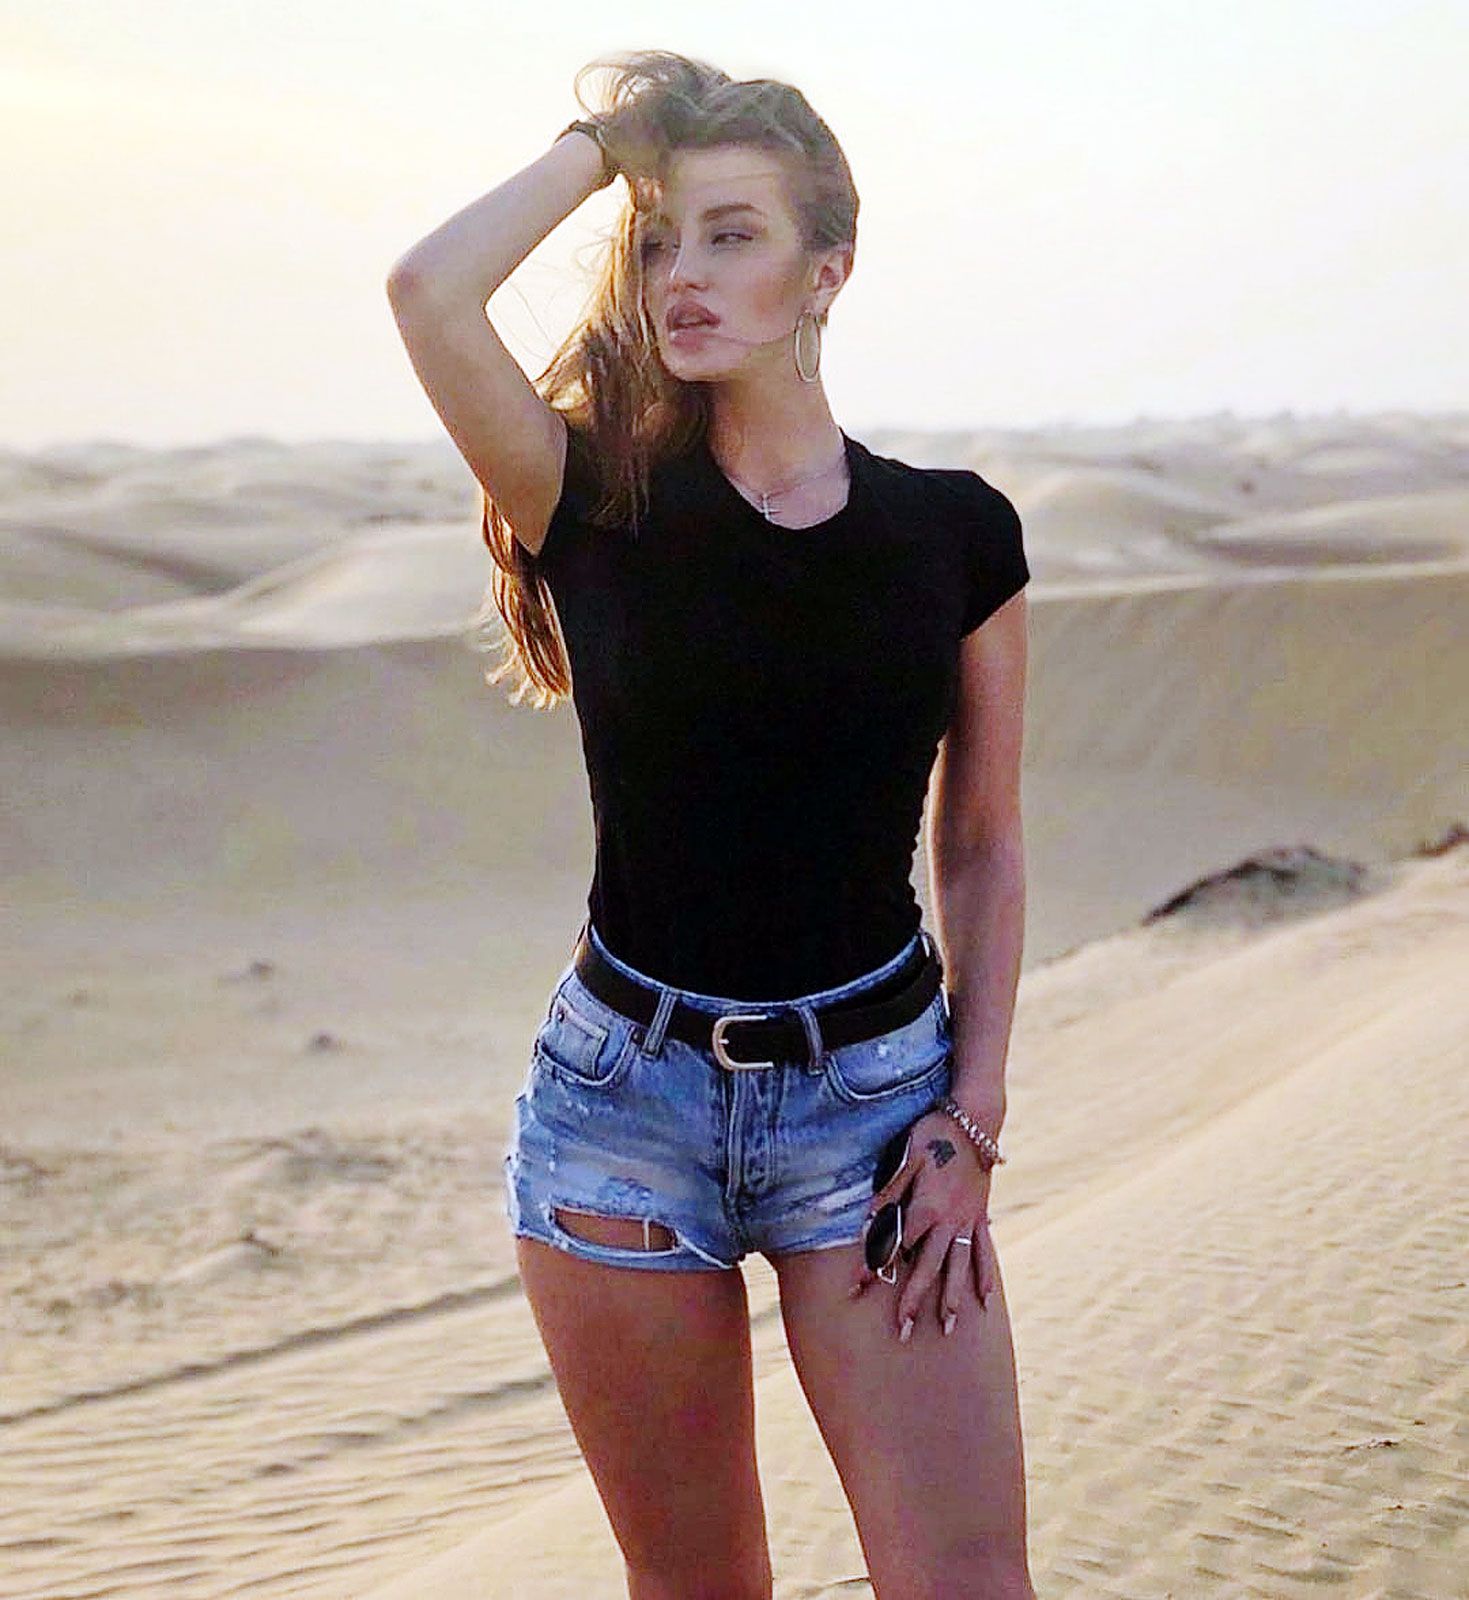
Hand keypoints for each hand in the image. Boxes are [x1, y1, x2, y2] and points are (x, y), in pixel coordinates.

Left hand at [847, 1107, 997, 1340]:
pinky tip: (983, 1300)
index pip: (894, 1244)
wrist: (975, 1119)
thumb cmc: (933, 1133)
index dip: (874, 1267)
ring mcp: (967, 1221)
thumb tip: (867, 1218)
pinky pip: (984, 1251)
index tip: (857, 1290)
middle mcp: (948, 1221)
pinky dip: (983, 1275)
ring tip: (947, 1328)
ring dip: (952, 1299)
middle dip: (914, 1301)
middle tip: (903, 1332)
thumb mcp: (905, 1156)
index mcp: (925, 1207)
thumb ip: (889, 1191)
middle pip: (928, 1268)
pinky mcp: (980, 1216)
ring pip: (958, 1267)